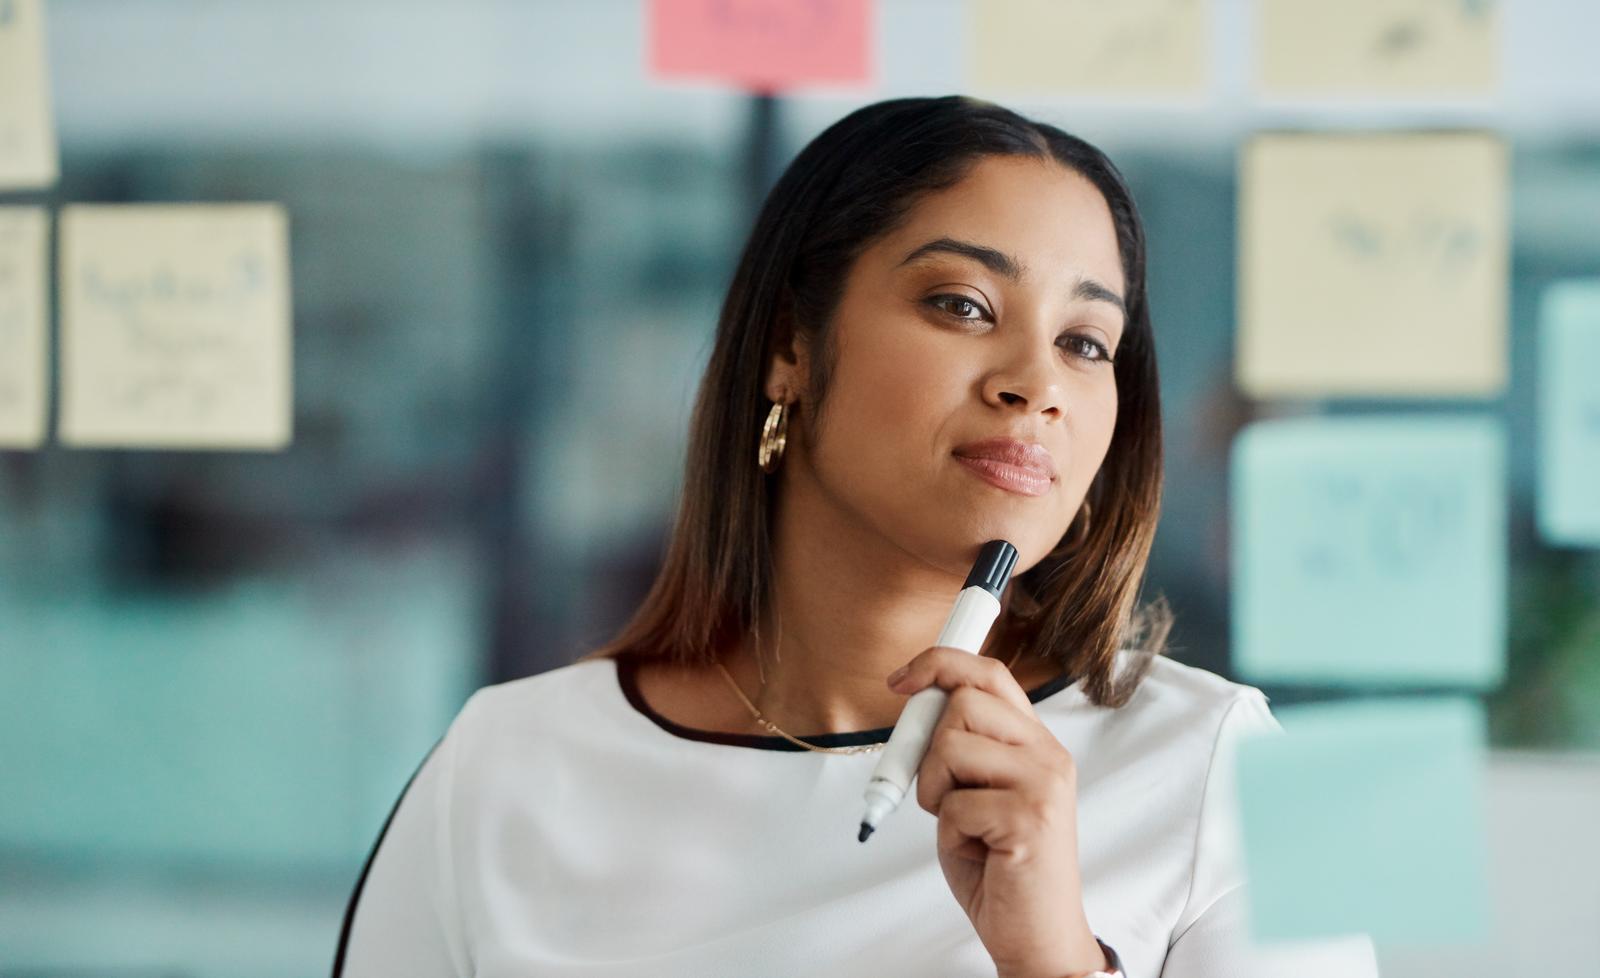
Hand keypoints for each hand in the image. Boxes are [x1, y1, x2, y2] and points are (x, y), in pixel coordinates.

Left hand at [887, 647, 1106, 977]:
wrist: (1037, 936)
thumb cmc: (999, 866)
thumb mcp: (976, 792)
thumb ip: (960, 746)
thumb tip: (918, 699)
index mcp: (1036, 743)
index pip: (989, 674)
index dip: (940, 663)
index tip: (901, 680)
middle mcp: (1048, 755)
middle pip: (962, 703)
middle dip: (929, 748)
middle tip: (941, 793)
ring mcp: (1043, 784)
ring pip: (951, 746)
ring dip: (936, 791)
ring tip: (963, 826)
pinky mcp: (1030, 818)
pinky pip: (953, 804)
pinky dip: (948, 832)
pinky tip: (978, 851)